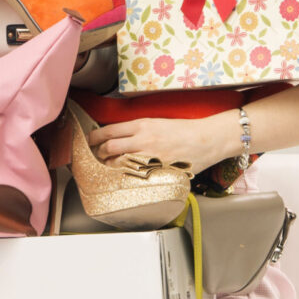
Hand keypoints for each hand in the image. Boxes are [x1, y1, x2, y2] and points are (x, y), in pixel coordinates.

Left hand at [87, 114, 231, 177]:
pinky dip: (126, 176)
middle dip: (99, 153)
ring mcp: (149, 157)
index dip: (95, 137)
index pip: (108, 130)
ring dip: (110, 166)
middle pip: (108, 147)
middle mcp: (143, 140)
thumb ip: (139, 130)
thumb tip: (121, 137)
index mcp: (142, 125)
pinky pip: (134, 175)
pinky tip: (126, 176)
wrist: (208, 139)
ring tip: (109, 167)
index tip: (91, 141)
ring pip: (118, 163)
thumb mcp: (159, 122)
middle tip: (97, 156)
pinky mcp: (157, 170)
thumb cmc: (186, 130)